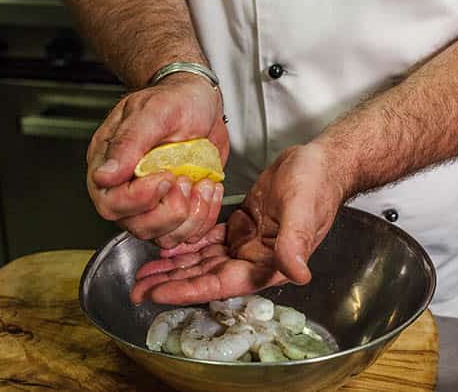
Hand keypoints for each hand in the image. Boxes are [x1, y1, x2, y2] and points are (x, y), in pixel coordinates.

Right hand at [86, 73, 227, 246]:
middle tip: (186, 181)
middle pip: (136, 225)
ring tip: (202, 184)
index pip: (110, 202)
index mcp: (109, 163)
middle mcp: (127, 188)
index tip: (166, 177)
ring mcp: (153, 201)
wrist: (201, 100)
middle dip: (169, 212)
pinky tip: (209, 188)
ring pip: (163, 235)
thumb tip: (104, 175)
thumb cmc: (174, 99)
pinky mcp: (177, 206)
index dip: (139, 199)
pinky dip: (205, 217)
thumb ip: (128, 143)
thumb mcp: (153, 112)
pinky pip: (187, 232)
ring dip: (191, 216)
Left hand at [130, 142, 349, 304]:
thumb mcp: (303, 210)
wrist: (320, 163)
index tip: (158, 294)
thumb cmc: (316, 184)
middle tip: (138, 288)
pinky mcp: (241, 227)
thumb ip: (296, 242)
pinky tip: (167, 245)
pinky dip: (188, 243)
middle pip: (206, 276)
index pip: (222, 283)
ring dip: (175, 265)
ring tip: (144, 271)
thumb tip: (298, 274)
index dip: (189, 290)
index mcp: (270, 264)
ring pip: (203, 260)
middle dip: (172, 283)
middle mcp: (255, 260)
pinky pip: (209, 240)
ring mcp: (247, 245)